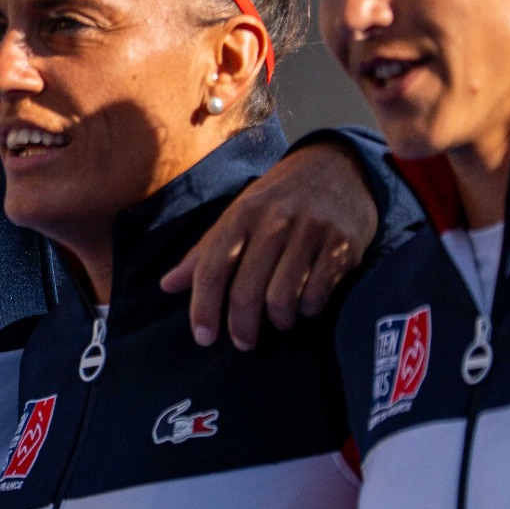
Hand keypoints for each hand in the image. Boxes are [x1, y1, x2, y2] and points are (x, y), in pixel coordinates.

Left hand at [160, 140, 376, 349]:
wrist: (339, 167)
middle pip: (247, 291)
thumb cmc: (280, 197)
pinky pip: (317, 296)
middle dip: (241, 326)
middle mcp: (275, 221)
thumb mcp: (239, 212)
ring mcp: (311, 232)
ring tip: (278, 321)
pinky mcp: (342, 246)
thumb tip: (168, 285)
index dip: (203, 308)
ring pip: (282, 299)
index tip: (203, 337)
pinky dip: (307, 310)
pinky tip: (304, 305)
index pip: (212, 268)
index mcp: (243, 213)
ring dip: (278, 321)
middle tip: (243, 342)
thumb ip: (205, 251)